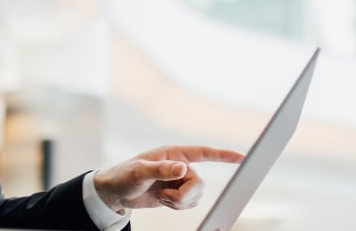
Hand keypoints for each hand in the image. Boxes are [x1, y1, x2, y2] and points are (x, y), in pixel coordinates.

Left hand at [93, 145, 243, 211]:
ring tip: (160, 196)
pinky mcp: (178, 194)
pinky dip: (176, 207)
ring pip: (196, 196)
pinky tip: (163, 201)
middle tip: (165, 196)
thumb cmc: (125, 174)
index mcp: (174, 153)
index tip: (242, 158)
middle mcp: (180, 165)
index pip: (204, 153)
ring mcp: (180, 180)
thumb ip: (162, 169)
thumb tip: (183, 168)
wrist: (117, 191)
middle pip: (200, 183)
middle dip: (185, 195)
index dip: (224, 155)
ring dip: (178, 202)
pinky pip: (189, 205)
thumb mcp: (140, 171)